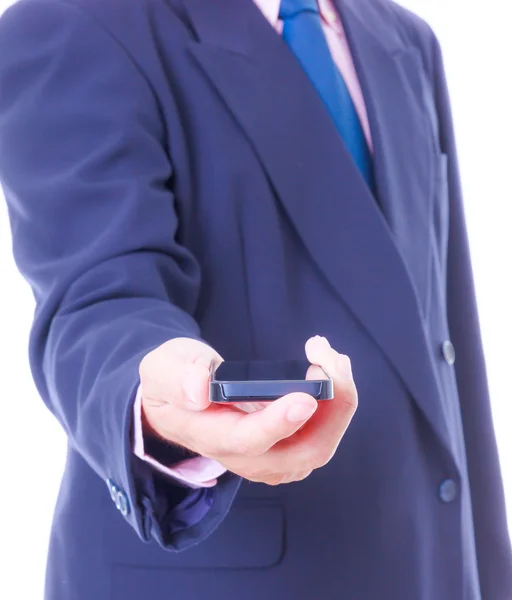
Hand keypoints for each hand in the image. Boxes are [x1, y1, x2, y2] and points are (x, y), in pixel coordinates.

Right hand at [139, 336, 357, 484]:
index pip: (248, 440)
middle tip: (331, 359)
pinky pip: (320, 436)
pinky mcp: (285, 448)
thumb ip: (177, 377)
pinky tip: (329, 369)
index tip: (304, 397)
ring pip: (319, 447)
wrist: (177, 402)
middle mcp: (245, 457)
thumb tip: (199, 390)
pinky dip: (335, 405)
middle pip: (302, 452)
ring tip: (332, 357)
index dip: (278, 422)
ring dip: (338, 403)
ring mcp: (269, 457)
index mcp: (211, 436)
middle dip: (331, 408)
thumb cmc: (171, 381)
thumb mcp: (162, 369)